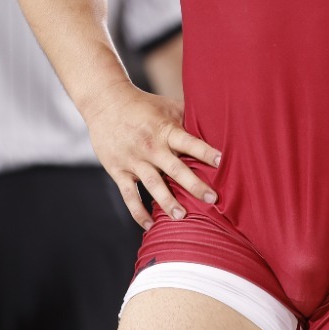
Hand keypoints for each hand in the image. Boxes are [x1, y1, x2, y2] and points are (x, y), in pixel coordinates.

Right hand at [84, 81, 219, 228]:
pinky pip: (129, 196)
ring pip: (153, 185)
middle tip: (211, 199)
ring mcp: (134, 160)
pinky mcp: (119, 171)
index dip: (206, 152)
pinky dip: (139, 212)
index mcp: (165, 130)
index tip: (222, 162)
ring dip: (167, 202)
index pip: (189, 143)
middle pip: (175, 169)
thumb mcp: (168, 106)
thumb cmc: (143, 105)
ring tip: (181, 217)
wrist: (106, 103)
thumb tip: (218, 123)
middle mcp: (151, 147)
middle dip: (194, 185)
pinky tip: (150, 226)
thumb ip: (190, 117)